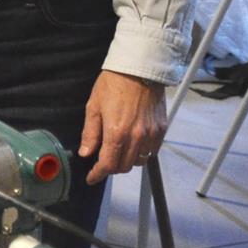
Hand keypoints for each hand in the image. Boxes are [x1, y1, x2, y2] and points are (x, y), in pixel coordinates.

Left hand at [79, 69, 166, 183]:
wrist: (139, 69)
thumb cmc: (113, 84)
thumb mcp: (93, 107)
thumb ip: (90, 134)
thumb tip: (85, 153)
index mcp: (116, 133)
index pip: (108, 164)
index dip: (98, 174)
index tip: (92, 178)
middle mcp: (136, 137)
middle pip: (124, 166)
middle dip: (111, 168)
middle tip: (103, 162)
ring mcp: (151, 134)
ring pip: (139, 161)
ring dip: (127, 161)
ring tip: (118, 153)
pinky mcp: (161, 129)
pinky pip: (152, 150)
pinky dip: (142, 153)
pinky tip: (133, 145)